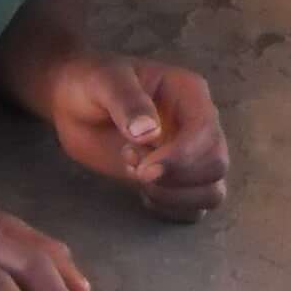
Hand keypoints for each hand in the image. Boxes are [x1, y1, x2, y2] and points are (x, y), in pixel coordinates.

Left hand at [46, 52, 232, 224]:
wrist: (74, 104)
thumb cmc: (91, 83)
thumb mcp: (103, 81)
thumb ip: (126, 101)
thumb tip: (148, 133)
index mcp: (189, 93)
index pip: (206, 131)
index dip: (181, 156)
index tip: (143, 168)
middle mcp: (199, 125)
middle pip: (216, 165)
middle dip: (175, 177)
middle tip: (133, 167)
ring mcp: (191, 154)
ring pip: (212, 191)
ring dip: (174, 196)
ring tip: (137, 177)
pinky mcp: (178, 180)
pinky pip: (195, 208)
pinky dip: (172, 210)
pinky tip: (142, 194)